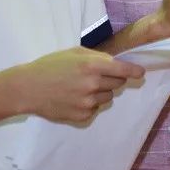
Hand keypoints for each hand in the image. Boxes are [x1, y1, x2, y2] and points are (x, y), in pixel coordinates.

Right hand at [22, 46, 144, 123]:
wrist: (28, 88)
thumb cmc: (50, 66)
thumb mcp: (74, 53)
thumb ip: (97, 57)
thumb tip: (115, 63)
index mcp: (91, 66)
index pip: (122, 70)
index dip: (134, 71)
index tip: (140, 73)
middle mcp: (92, 84)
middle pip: (117, 83)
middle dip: (112, 79)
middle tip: (96, 76)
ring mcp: (87, 102)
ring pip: (108, 97)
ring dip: (101, 92)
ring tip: (81, 87)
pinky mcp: (81, 116)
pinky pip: (95, 109)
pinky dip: (90, 104)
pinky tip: (74, 98)